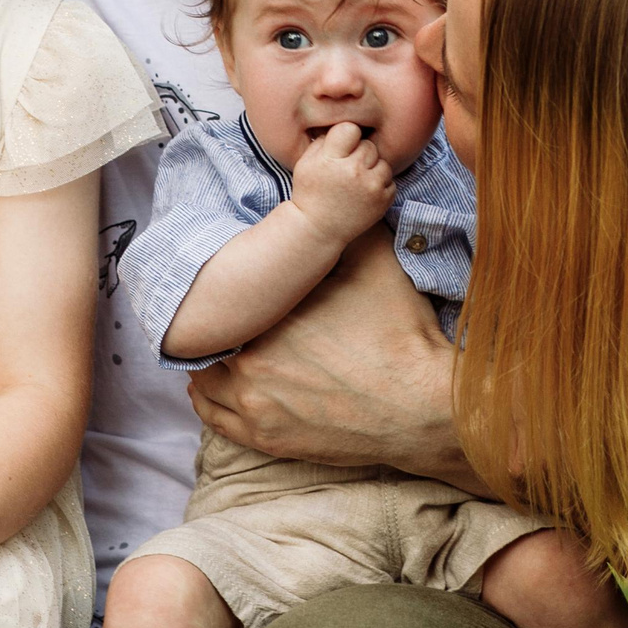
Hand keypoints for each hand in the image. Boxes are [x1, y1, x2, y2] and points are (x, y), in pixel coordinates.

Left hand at [187, 229, 480, 487]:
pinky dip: (209, 400)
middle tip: (230, 314)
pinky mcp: (268, 440)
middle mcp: (251, 364)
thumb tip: (331, 187)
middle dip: (220, 326)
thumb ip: (342, 225)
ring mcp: (256, 408)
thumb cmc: (399, 334)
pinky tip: (216, 386)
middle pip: (211, 339)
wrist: (424, 405)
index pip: (224, 299)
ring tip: (223, 348)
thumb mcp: (374, 261)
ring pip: (204, 381)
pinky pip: (214, 419)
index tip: (232, 283)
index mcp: (269, 316)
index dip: (226, 289)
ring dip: (211, 363)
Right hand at [285, 123, 394, 244]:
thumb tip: (343, 124)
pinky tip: (364, 193)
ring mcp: (371, 187)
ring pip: (383, 162)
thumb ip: (324, 140)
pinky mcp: (383, 201)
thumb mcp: (306, 162)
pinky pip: (390, 181)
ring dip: (372, 169)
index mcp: (331, 160)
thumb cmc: (310, 192)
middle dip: (359, 153)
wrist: (318, 229)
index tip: (341, 147)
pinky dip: (379, 185)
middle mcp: (353, 171)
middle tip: (347, 168)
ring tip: (356, 181)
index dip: (346, 136)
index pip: (350, 129)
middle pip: (369, 145)